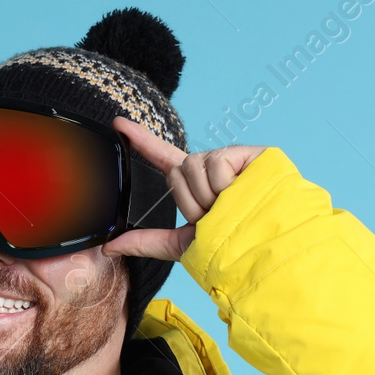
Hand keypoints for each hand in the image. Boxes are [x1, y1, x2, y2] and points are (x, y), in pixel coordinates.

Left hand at [102, 117, 267, 260]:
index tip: (117, 123)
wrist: (266, 251)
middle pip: (176, 171)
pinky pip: (216, 163)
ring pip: (192, 166)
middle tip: (214, 217)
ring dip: (206, 197)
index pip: (163, 159)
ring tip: (230, 209)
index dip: (141, 140)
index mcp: (195, 186)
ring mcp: (229, 160)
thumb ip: (146, 242)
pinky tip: (242, 195)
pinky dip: (224, 187)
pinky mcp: (247, 154)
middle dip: (189, 201)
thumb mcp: (183, 246)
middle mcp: (210, 169)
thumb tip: (108, 248)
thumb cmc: (231, 250)